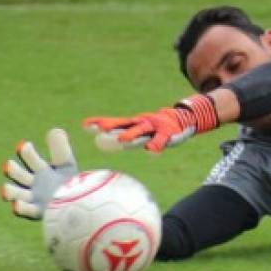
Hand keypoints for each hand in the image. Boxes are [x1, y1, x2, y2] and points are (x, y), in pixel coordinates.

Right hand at [0, 128, 78, 218]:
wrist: (83, 206)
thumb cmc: (73, 184)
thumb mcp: (66, 164)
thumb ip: (61, 149)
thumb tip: (55, 131)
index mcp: (40, 170)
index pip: (29, 158)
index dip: (26, 152)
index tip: (25, 145)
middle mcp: (33, 184)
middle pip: (19, 175)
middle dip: (13, 170)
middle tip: (9, 165)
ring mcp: (34, 199)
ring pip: (17, 194)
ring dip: (10, 191)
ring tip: (5, 188)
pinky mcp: (39, 212)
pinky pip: (27, 211)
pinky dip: (21, 207)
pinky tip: (16, 204)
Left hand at [84, 94, 218, 152]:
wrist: (184, 120)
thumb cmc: (158, 128)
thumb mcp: (141, 130)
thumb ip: (127, 136)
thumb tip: (106, 141)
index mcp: (135, 123)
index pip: (115, 122)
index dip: (100, 122)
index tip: (85, 125)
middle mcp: (143, 123)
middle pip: (125, 124)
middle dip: (113, 126)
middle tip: (100, 129)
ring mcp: (155, 128)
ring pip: (142, 131)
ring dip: (132, 135)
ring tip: (122, 141)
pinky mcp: (168, 135)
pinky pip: (161, 141)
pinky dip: (156, 145)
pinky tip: (151, 151)